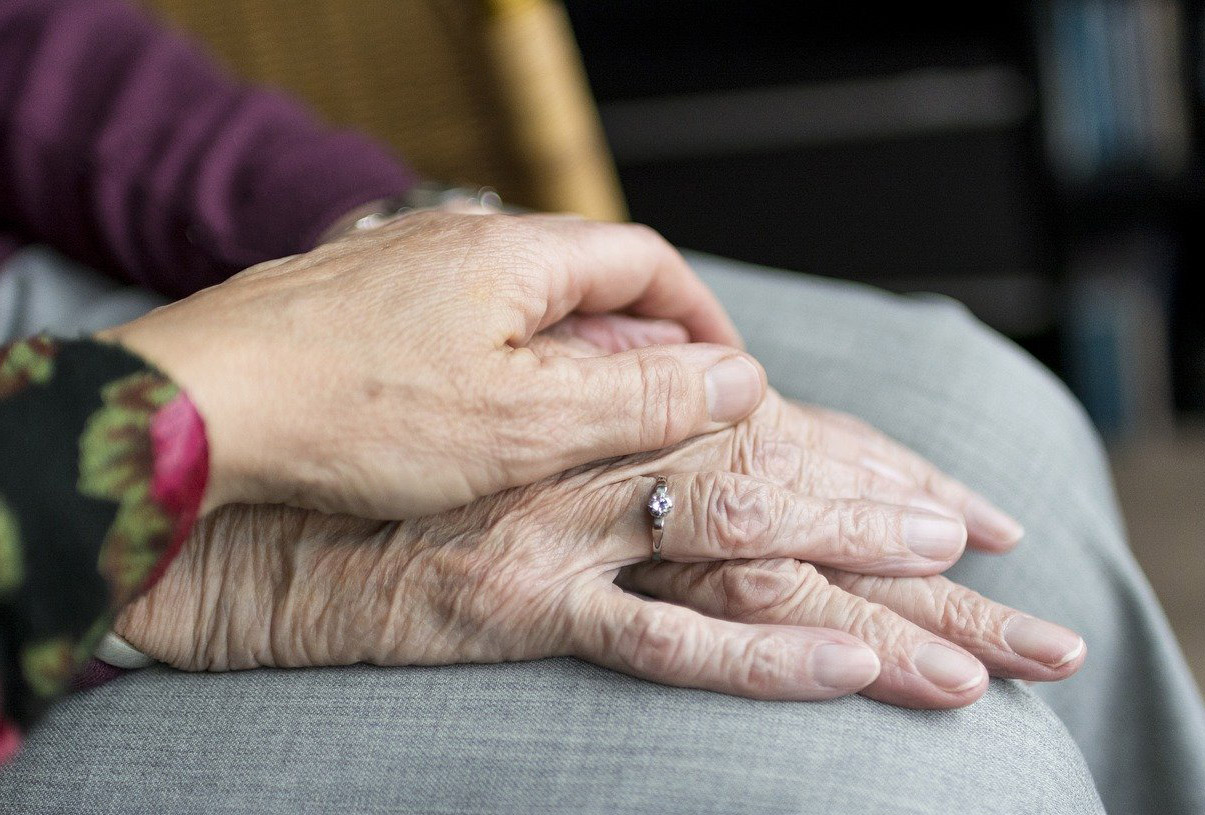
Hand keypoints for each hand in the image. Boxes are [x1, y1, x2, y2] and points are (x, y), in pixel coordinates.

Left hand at [99, 212, 757, 517]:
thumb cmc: (356, 413)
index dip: (699, 318)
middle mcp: (460, 239)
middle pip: (586, 277)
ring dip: (569, 356)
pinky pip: (458, 323)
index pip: (647, 261)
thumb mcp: (527, 421)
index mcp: (516, 253)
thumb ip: (640, 397)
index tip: (726, 375)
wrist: (197, 408)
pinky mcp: (356, 302)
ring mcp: (402, 264)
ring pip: (519, 303)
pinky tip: (480, 419)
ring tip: (578, 426)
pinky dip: (499, 364)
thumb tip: (738, 379)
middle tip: (659, 413)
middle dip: (639, 342)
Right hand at [116, 335, 1081, 707]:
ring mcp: (567, 528)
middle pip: (780, 482)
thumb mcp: (504, 434)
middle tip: (992, 550)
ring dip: (863, 581)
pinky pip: (660, 635)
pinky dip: (761, 652)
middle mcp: (598, 455)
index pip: (769, 432)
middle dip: (895, 519)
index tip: (953, 499)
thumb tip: (680, 423)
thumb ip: (593, 424)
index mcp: (602, 412)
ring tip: (969, 636)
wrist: (264, 511)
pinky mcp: (523, 602)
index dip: (865, 462)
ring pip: (746, 544)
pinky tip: (846, 667)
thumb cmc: (389, 467)